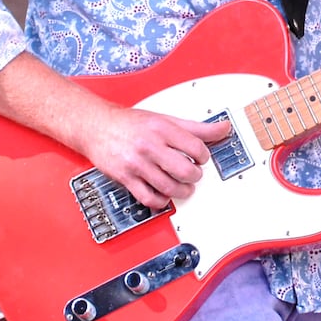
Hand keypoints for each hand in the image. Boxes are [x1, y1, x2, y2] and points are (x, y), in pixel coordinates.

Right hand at [84, 106, 232, 209]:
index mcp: (162, 129)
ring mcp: (137, 164)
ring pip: (169, 187)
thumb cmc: (131, 123)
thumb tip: (223, 128)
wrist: (97, 126)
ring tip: (184, 188)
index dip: (204, 155)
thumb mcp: (165, 119)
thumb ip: (196, 127)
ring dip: (182, 191)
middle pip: (184, 170)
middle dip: (195, 176)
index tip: (202, 158)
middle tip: (194, 174)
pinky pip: (148, 198)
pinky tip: (164, 196)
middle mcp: (150, 146)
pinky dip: (161, 201)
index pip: (196, 146)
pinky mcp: (126, 178)